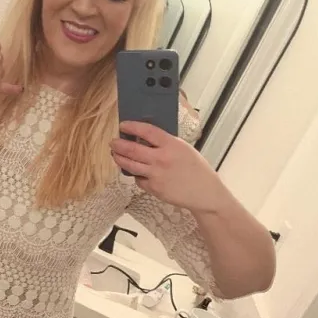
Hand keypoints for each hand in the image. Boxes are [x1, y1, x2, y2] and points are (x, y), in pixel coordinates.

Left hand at [111, 121, 228, 212]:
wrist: (204, 192)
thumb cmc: (196, 168)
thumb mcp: (183, 148)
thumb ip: (165, 143)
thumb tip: (145, 137)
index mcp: (171, 145)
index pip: (146, 131)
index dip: (132, 126)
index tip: (123, 125)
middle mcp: (161, 159)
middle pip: (132, 150)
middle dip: (119, 145)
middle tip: (113, 142)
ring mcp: (156, 175)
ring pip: (130, 166)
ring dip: (119, 159)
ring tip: (115, 155)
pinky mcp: (153, 188)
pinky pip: (138, 179)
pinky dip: (136, 174)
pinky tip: (136, 171)